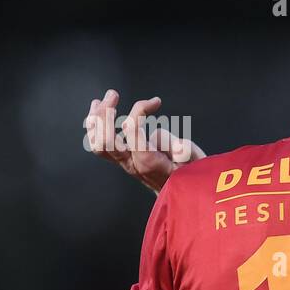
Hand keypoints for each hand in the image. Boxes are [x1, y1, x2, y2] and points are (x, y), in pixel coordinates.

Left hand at [84, 89, 204, 193]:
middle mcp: (132, 164)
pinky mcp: (123, 160)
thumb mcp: (195, 161)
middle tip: (114, 95)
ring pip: (97, 144)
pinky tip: (98, 114)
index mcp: (150, 162)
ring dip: (94, 121)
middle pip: (105, 139)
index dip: (139, 110)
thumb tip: (164, 139)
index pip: (131, 131)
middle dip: (105, 114)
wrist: (184, 194)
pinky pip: (100, 146)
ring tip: (99, 102)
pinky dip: (94, 128)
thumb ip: (182, 150)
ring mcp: (125, 163)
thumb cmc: (191, 174)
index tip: (156, 102)